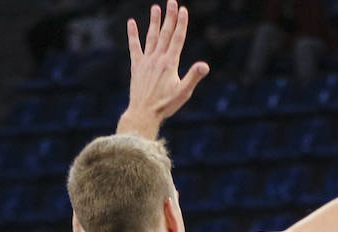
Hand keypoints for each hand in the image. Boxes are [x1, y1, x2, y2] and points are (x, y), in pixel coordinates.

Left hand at [122, 1, 209, 135]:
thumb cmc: (165, 105)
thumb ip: (193, 77)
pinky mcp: (137, 66)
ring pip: (151, 37)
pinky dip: (133, 34)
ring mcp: (146, 61)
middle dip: (169, 17)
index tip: (183, 10)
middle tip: (171, 1)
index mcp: (170, 63)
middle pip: (165, 33)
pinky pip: (134, 47)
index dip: (181, 24)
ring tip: (156, 7)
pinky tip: (131, 22)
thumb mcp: (183, 93)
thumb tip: (205, 66)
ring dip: (154, 21)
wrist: (143, 113)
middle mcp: (158, 58)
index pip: (177, 39)